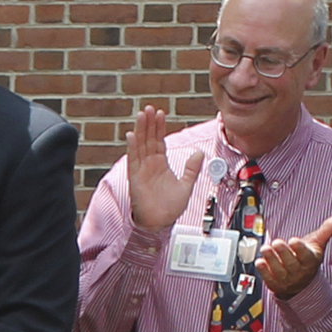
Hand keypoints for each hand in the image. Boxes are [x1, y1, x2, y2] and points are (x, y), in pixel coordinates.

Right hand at [122, 104, 206, 235]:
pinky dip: (132, 147)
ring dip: (141, 130)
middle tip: (150, 108)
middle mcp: (150, 164)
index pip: (159, 141)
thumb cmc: (170, 208)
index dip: (159, 128)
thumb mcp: (186, 185)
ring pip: (140, 145)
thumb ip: (192, 169)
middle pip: (148, 139)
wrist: (161, 223)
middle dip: (149, 123)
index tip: (161, 114)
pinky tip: (131, 135)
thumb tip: (199, 153)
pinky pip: (133, 160)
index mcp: (161, 164)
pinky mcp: (136, 178)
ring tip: (142, 115)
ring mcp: (142, 170)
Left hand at [257, 215, 331, 298]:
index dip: (299, 249)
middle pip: (291, 263)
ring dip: (271, 259)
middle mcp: (299, 272)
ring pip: (278, 270)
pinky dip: (263, 271)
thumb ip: (326, 230)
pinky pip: (268, 278)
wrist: (301, 283)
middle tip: (276, 242)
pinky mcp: (275, 284)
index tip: (294, 240)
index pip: (306, 256)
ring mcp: (286, 279)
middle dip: (283, 252)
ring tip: (265, 248)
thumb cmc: (307, 258)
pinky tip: (259, 261)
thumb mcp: (317, 244)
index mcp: (310, 261)